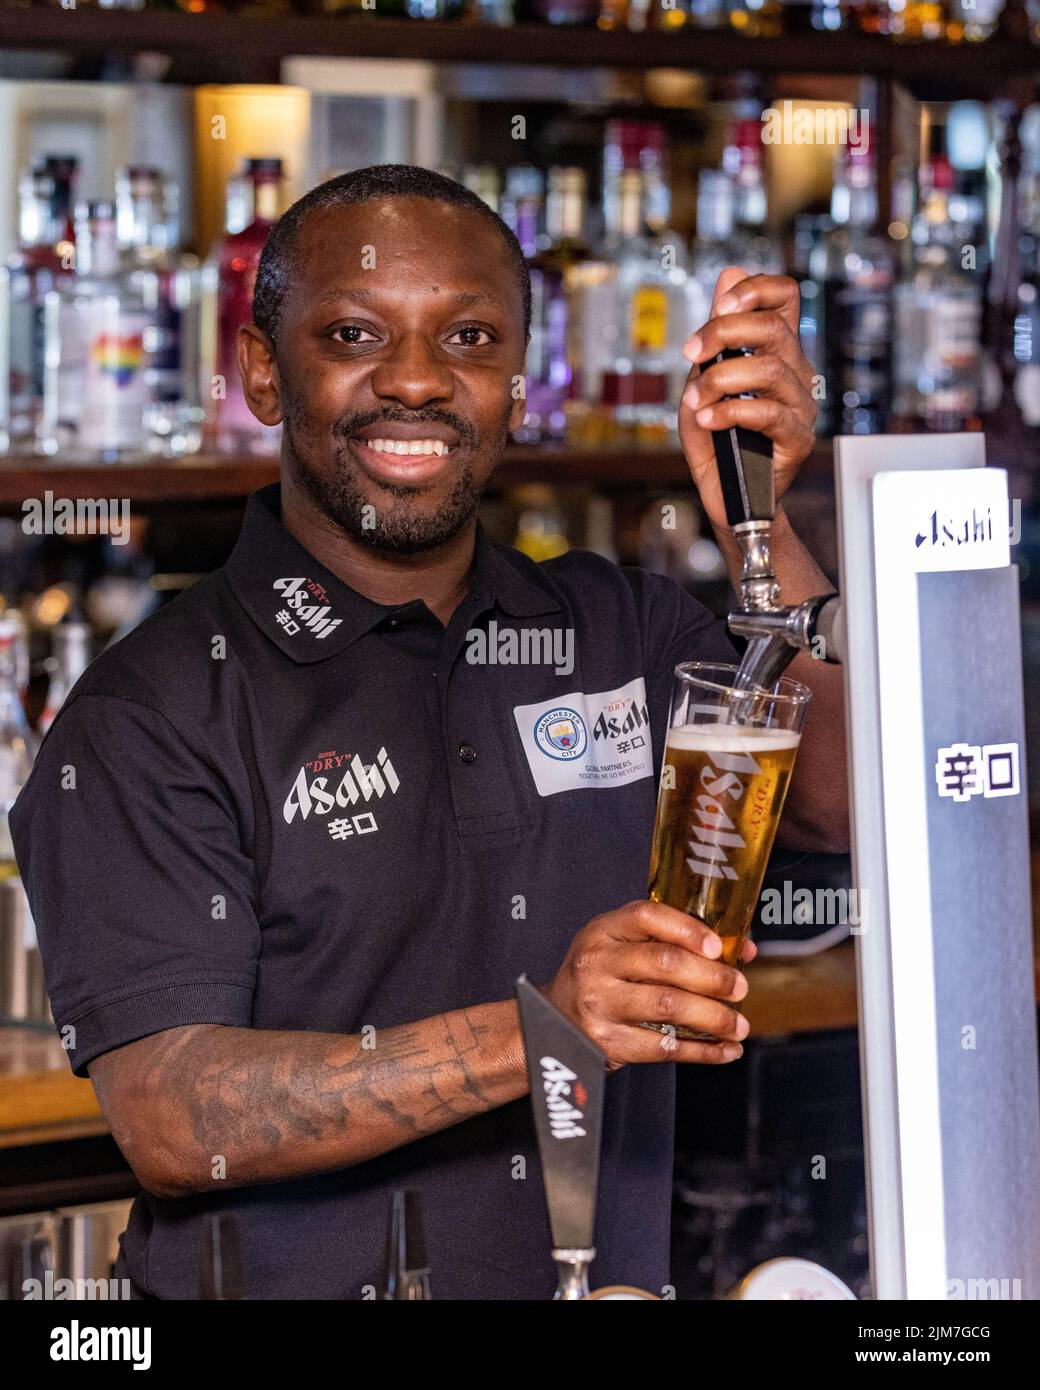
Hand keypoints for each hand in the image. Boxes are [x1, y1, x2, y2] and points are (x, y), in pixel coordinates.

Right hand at [543, 900, 755, 1071]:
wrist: (552, 1022)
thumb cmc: (600, 977)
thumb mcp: (620, 946)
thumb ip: (673, 941)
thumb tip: (742, 949)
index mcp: (603, 931)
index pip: (647, 917)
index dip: (687, 928)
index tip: (717, 946)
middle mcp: (597, 963)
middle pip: (664, 963)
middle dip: (712, 977)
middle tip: (740, 988)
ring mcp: (600, 1003)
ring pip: (668, 1006)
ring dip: (714, 1017)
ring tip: (738, 1024)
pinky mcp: (608, 1042)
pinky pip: (664, 1047)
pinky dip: (703, 1051)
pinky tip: (725, 1050)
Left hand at [679, 266, 817, 531]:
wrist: (724, 497)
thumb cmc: (715, 440)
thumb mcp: (702, 382)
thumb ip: (715, 336)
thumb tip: (729, 274)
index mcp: (776, 352)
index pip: (785, 298)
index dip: (757, 288)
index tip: (721, 302)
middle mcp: (796, 375)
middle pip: (775, 329)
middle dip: (724, 332)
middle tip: (690, 351)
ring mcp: (801, 408)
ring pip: (771, 370)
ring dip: (721, 379)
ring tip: (696, 400)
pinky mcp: (798, 442)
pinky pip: (770, 414)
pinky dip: (730, 411)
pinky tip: (707, 419)